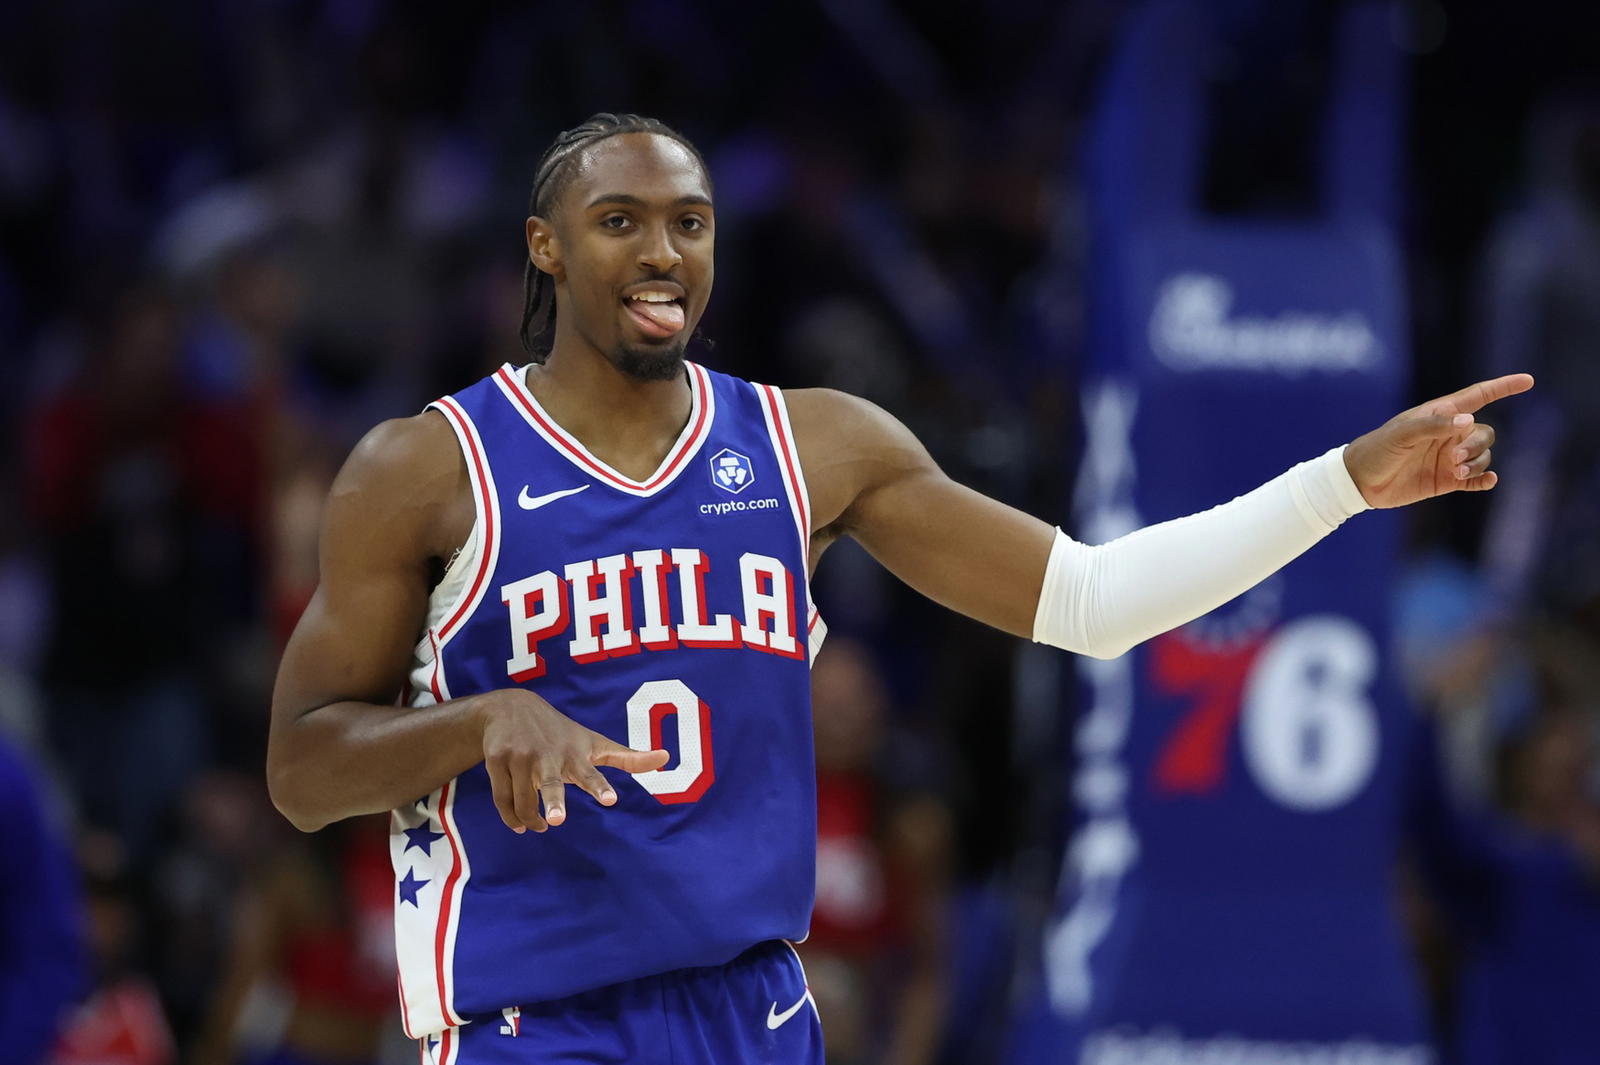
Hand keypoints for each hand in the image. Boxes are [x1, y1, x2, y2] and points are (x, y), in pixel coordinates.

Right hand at [480, 689, 667, 832]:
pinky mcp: (496, 760)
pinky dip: (511, 816)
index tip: (610, 799)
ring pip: (523, 800)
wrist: (510, 708)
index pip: (590, 773)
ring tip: (540, 827)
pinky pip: (503, 798)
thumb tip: (667, 757)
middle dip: (554, 801)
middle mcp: (548, 756)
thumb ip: (628, 757)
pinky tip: (521, 826)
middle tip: (556, 821)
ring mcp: (520, 757)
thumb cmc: (561, 733)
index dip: (600, 787)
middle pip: (550, 784)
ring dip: (531, 820)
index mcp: (575, 754)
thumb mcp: (595, 743)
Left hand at [1342, 373, 1533, 508]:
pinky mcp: (1447, 480)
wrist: (1359, 481)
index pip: (1478, 397)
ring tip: (1456, 471)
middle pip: (1484, 433)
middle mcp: (1449, 435)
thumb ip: (1434, 426)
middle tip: (1454, 460)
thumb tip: (1469, 421)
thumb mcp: (1402, 433)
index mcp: (1440, 415)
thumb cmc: (1378, 449)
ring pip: (1483, 456)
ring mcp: (1449, 458)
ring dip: (1477, 463)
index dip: (1503, 387)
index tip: (1528, 381)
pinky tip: (1486, 482)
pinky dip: (1484, 480)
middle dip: (1477, 445)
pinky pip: (1477, 479)